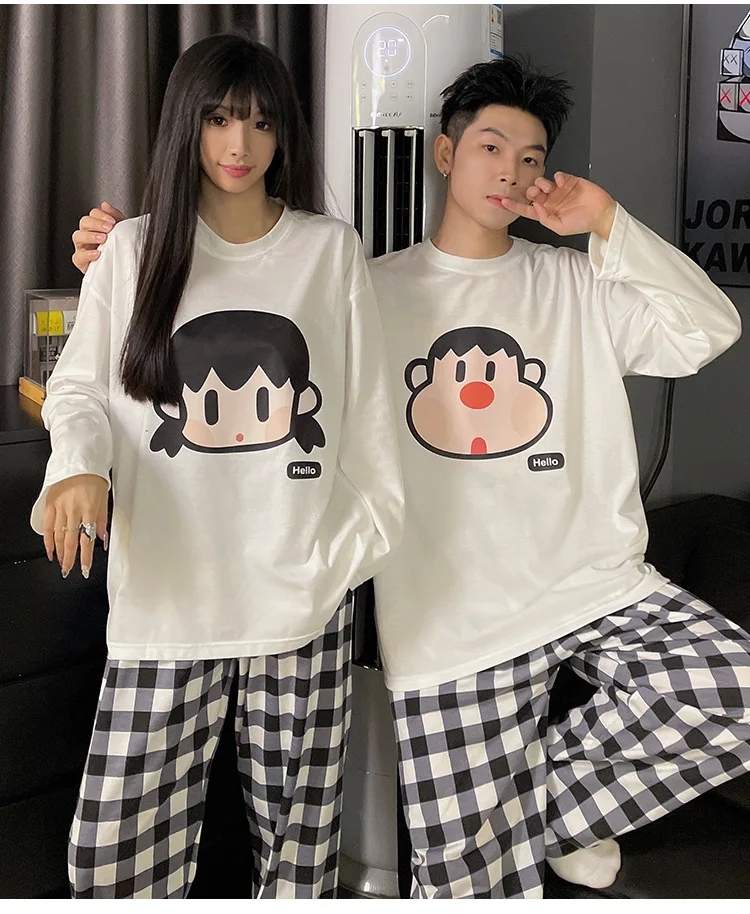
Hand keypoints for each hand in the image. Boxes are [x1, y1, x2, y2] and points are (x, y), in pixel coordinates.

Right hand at [43, 475, 108, 577]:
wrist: (79, 461)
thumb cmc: (94, 478)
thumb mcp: (105, 499)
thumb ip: (103, 520)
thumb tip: (103, 538)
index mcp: (90, 510)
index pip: (87, 539)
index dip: (86, 556)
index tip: (85, 568)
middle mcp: (74, 510)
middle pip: (71, 541)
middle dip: (71, 559)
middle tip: (70, 571)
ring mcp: (61, 508)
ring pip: (59, 536)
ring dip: (60, 552)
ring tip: (62, 563)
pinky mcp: (50, 504)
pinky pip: (48, 526)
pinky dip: (48, 540)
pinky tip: (50, 551)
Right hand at [71, 202, 126, 273]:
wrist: (123, 270)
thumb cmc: (121, 250)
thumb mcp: (122, 231)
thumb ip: (115, 216)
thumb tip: (105, 204)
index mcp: (96, 226)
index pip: (93, 214)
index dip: (101, 215)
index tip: (112, 221)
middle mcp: (87, 234)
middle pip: (84, 222)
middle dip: (96, 223)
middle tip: (109, 228)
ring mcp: (82, 247)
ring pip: (77, 236)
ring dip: (90, 236)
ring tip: (103, 239)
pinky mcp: (81, 262)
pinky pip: (79, 256)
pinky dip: (87, 254)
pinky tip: (98, 253)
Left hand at [500, 173, 616, 239]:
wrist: (602, 214)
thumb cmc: (583, 222)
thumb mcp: (561, 227)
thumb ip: (545, 219)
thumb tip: (535, 207)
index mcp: (547, 213)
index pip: (527, 209)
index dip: (514, 205)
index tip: (502, 201)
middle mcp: (551, 201)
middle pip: (533, 193)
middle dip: (531, 191)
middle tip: (536, 192)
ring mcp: (559, 190)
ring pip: (543, 182)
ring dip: (542, 183)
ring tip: (549, 188)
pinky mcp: (569, 181)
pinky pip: (558, 176)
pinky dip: (556, 177)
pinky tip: (560, 182)